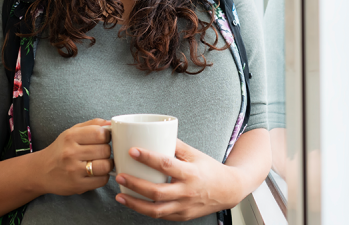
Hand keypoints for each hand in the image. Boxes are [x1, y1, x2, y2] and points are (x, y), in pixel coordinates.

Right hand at [37, 118, 112, 195]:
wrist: (41, 171)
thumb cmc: (61, 149)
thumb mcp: (73, 132)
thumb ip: (93, 125)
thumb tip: (111, 124)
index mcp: (71, 136)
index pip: (100, 133)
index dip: (107, 136)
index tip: (103, 140)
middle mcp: (71, 153)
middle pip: (105, 150)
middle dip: (107, 151)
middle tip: (101, 153)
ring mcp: (74, 170)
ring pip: (106, 166)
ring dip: (107, 165)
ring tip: (101, 163)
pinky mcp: (77, 185)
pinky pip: (102, 180)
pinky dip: (103, 176)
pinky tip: (96, 173)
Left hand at [114, 138, 240, 220]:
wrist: (228, 190)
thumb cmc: (210, 169)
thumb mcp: (195, 154)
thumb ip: (176, 146)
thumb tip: (155, 133)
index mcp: (191, 173)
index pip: (167, 165)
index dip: (148, 158)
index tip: (132, 151)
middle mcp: (187, 192)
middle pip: (157, 192)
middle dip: (135, 184)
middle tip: (119, 175)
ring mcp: (184, 207)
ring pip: (156, 210)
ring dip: (135, 203)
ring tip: (120, 195)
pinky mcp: (182, 216)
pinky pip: (160, 216)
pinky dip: (145, 210)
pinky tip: (133, 203)